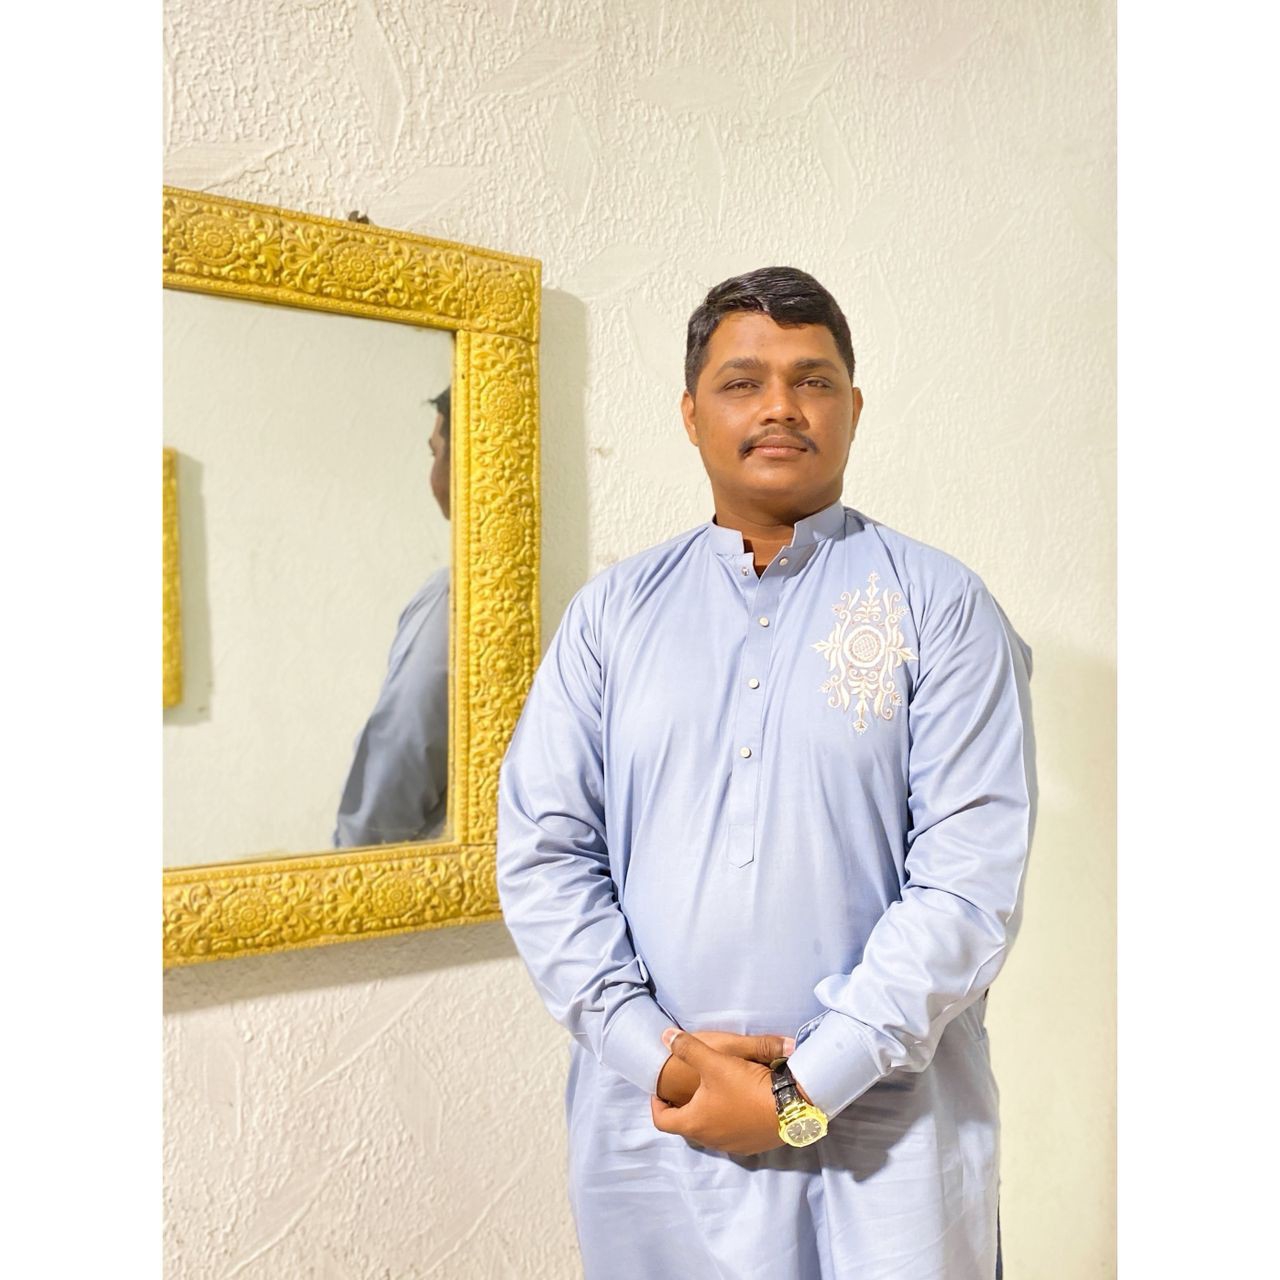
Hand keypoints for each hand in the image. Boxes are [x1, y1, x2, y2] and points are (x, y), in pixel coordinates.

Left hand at [650, 1028, 783, 1155]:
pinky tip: (738, 1104)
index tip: (659, 1094)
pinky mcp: (752, 1145)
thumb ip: (688, 1048)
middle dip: (683, 1108)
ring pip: (710, 1132)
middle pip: (687, 1127)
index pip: (663, 1121)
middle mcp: (711, 1140)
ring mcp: (733, 1145)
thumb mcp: (714, 1062)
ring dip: (707, 1115)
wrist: (790, 1107)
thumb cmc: (746, 1086)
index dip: (656, 1106)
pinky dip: (728, 1121)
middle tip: (684, 1090)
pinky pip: (732, 1134)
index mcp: (695, 1123)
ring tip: (711, 1094)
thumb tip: (665, 1036)